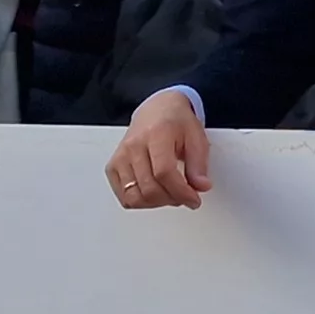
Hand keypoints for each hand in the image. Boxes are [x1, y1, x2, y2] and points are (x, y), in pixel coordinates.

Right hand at [108, 90, 212, 209]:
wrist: (157, 110)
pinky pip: (124, 197)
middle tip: (186, 197)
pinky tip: (155, 193)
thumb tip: (201, 187)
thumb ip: (199, 164)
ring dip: (156, 203)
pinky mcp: (113, 167)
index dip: (181, 192)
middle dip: (172, 199)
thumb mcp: (196, 137)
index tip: (194, 199)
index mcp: (156, 134)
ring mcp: (120, 157)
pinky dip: (141, 202)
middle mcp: (133, 146)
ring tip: (171, 194)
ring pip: (134, 197)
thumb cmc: (176, 122)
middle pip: (149, 188)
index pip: (164, 172)